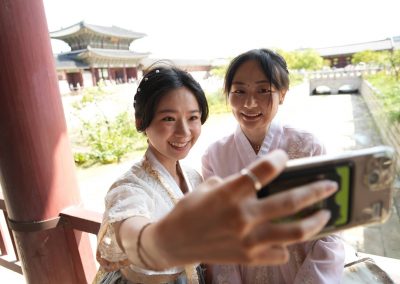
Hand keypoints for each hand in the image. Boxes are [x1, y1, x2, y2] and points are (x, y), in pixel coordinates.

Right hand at [146, 149, 336, 267]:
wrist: (174, 242)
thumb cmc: (189, 211)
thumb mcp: (208, 188)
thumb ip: (235, 184)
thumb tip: (260, 184)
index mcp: (229, 193)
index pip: (264, 169)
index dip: (279, 159)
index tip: (284, 157)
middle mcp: (242, 215)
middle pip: (290, 201)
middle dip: (316, 190)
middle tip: (331, 185)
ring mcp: (248, 239)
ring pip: (295, 231)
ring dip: (315, 222)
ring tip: (325, 215)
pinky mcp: (248, 257)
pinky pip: (280, 252)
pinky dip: (285, 244)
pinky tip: (284, 238)